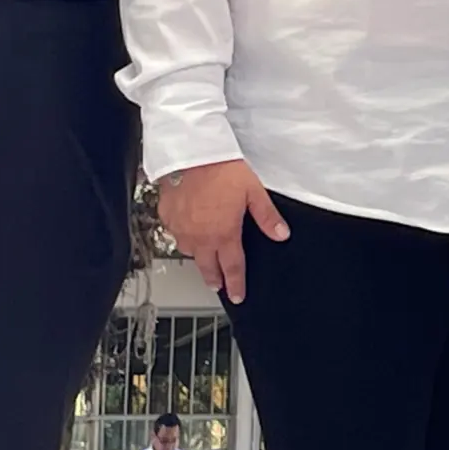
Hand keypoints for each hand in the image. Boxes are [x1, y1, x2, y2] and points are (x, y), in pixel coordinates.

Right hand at [157, 159, 288, 303]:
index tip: (237, 296)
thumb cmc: (222, 169)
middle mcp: (200, 237)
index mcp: (224, 234)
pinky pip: (175, 234)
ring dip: (199, 257)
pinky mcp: (167, 217)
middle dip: (214, 279)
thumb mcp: (253, 192)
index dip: (236, 284)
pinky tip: (188, 230)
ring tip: (205, 258)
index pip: (232, 267)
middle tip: (218, 285)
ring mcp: (181, 229)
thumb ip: (267, 217)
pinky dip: (183, 236)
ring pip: (189, 252)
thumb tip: (281, 235)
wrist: (191, 153)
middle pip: (207, 267)